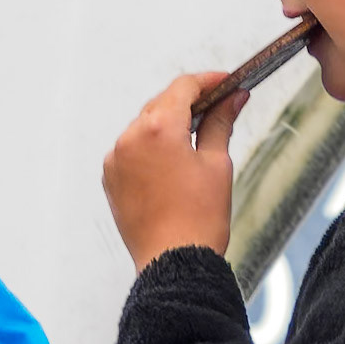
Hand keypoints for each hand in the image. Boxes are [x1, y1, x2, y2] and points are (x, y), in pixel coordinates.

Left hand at [102, 72, 248, 271]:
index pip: (183, 87)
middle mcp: (129, 139)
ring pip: (144, 126)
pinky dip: (150, 146)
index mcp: (157, 129)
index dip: (208, 81)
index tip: (226, 83)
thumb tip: (232, 99)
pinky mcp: (111, 178)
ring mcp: (116, 159)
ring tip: (196, 135)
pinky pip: (131, 149)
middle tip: (219, 105)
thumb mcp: (217, 163)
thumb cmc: (198, 219)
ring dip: (168, 124)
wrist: (173, 262)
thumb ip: (220, 123)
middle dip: (190, 102)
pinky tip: (172, 158)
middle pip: (162, 104)